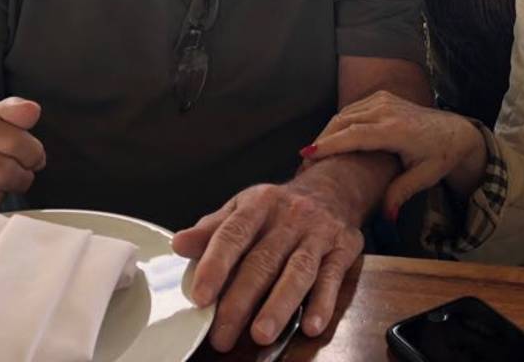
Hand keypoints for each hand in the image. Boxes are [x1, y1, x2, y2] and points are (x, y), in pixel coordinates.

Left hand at [172, 181, 363, 349]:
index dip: (215, 265)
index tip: (200, 297)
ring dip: (279, 305)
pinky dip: (322, 302)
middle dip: (241, 301)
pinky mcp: (344, 248)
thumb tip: (179, 245)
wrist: (333, 189)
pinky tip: (311, 325)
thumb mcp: (244, 208)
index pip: (233, 234)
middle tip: (222, 335)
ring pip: (298, 271)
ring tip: (261, 334)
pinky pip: (332, 277)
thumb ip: (212, 230)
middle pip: (263, 261)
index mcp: (259, 204)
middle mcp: (290, 216)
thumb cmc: (278, 208)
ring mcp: (318, 232)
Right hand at [302, 91, 487, 219]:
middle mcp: (387, 110)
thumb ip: (400, 194)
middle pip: (343, 122)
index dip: (329, 145)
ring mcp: (384, 100)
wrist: (456, 132)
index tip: (308, 155)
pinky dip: (339, 123)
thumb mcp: (424, 178)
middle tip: (305, 164)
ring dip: (328, 132)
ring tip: (314, 155)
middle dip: (322, 141)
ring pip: (345, 113)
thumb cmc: (440, 156)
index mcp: (395, 129)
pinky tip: (331, 141)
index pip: (354, 135)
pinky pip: (352, 109)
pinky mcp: (382, 97)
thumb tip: (385, 218)